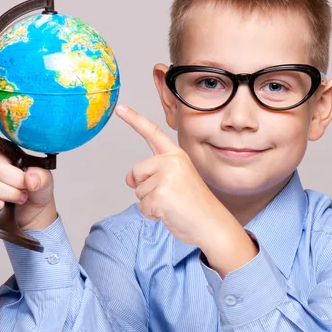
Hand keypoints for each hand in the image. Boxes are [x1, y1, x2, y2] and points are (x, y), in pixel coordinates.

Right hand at [0, 134, 56, 229]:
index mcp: (7, 153)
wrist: (36, 211)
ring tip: (21, 197)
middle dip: (15, 182)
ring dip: (8, 194)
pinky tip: (0, 205)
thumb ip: (41, 178)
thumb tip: (30, 179)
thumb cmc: (38, 190)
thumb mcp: (46, 181)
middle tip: (26, 188)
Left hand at [115, 105, 230, 246]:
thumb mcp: (175, 182)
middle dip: (146, 188)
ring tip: (173, 205)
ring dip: (151, 203)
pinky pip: (142, 207)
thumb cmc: (195, 205)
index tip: (119, 108)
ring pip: (138, 191)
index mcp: (177, 155)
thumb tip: (129, 179)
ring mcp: (166, 177)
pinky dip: (152, 214)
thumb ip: (153, 174)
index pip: (152, 133)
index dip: (134, 119)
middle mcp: (171, 162)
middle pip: (137, 171)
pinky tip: (170, 214)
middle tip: (170, 197)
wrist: (211, 224)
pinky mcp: (160, 195)